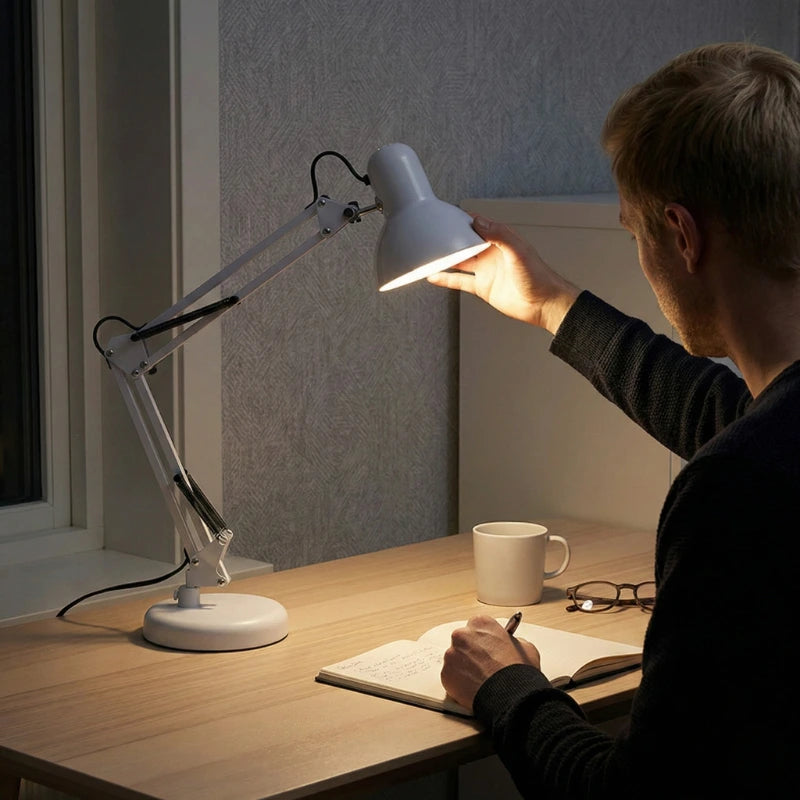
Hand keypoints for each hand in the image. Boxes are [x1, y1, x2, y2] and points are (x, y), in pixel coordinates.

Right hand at [427, 215, 579, 334]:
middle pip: (466, 241)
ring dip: (446, 257)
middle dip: (450, 237)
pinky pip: (460, 281)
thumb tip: (478, 222)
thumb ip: (499, 235)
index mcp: (501, 240)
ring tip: (429, 253)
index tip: (447, 214)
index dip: (464, 219)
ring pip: (460, 261)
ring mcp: (486, 270)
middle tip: (433, 232)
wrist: (543, 304)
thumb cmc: (539, 277)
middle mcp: (492, 253)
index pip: (478, 224)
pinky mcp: (483, 287)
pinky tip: (434, 276)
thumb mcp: (518, 251)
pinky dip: (446, 279)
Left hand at [441, 615, 541, 711]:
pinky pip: (451, 676)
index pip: (477, 627)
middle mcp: (462, 635)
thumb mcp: (525, 647)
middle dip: (472, 652)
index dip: (484, 640)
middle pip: (463, 641)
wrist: (510, 695)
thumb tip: (509, 644)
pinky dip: (459, 682)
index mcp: (480, 623)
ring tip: (480, 679)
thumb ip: (512, 641)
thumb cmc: (518, 672)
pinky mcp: (446, 674)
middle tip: (484, 665)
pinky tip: (473, 688)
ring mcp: (452, 654)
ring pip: (456, 659)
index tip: (488, 648)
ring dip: (464, 667)